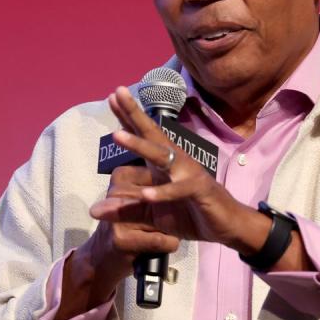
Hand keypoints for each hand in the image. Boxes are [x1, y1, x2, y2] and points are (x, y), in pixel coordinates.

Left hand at [89, 86, 255, 248]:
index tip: (111, 96)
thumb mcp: (151, 214)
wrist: (227, 226)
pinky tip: (146, 194)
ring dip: (139, 145)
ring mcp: (188, 174)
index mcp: (163, 164)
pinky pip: (179, 190)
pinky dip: (163, 192)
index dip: (127, 117)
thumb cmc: (190, 214)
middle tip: (116, 92)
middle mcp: (175, 162)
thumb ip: (124, 210)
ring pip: (161, 156)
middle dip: (133, 114)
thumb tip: (92, 211)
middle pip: (151, 134)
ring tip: (117, 135)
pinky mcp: (200, 191)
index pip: (144, 135)